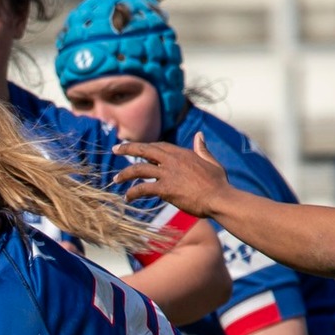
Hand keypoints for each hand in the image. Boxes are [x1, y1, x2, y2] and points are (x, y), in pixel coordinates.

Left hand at [112, 133, 232, 218]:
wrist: (219, 198)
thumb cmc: (218, 183)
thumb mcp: (211, 162)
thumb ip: (202, 149)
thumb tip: (200, 135)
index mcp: (182, 153)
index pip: (158, 146)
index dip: (146, 146)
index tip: (136, 147)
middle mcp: (172, 160)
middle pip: (144, 150)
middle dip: (128, 148)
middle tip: (115, 149)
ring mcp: (168, 174)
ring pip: (139, 169)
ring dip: (125, 174)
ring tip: (115, 180)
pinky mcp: (166, 188)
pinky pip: (143, 189)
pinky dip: (133, 192)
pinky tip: (128, 197)